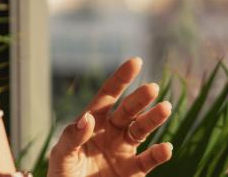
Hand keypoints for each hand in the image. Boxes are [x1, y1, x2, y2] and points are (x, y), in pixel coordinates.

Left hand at [49, 58, 172, 176]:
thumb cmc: (62, 176)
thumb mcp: (61, 156)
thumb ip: (73, 137)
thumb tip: (88, 118)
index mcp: (93, 122)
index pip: (108, 95)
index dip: (122, 78)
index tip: (136, 61)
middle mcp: (112, 132)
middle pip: (128, 110)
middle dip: (140, 98)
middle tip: (151, 88)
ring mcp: (124, 151)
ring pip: (142, 130)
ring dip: (154, 119)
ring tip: (165, 108)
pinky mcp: (133, 172)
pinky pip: (148, 161)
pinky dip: (158, 154)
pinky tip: (166, 147)